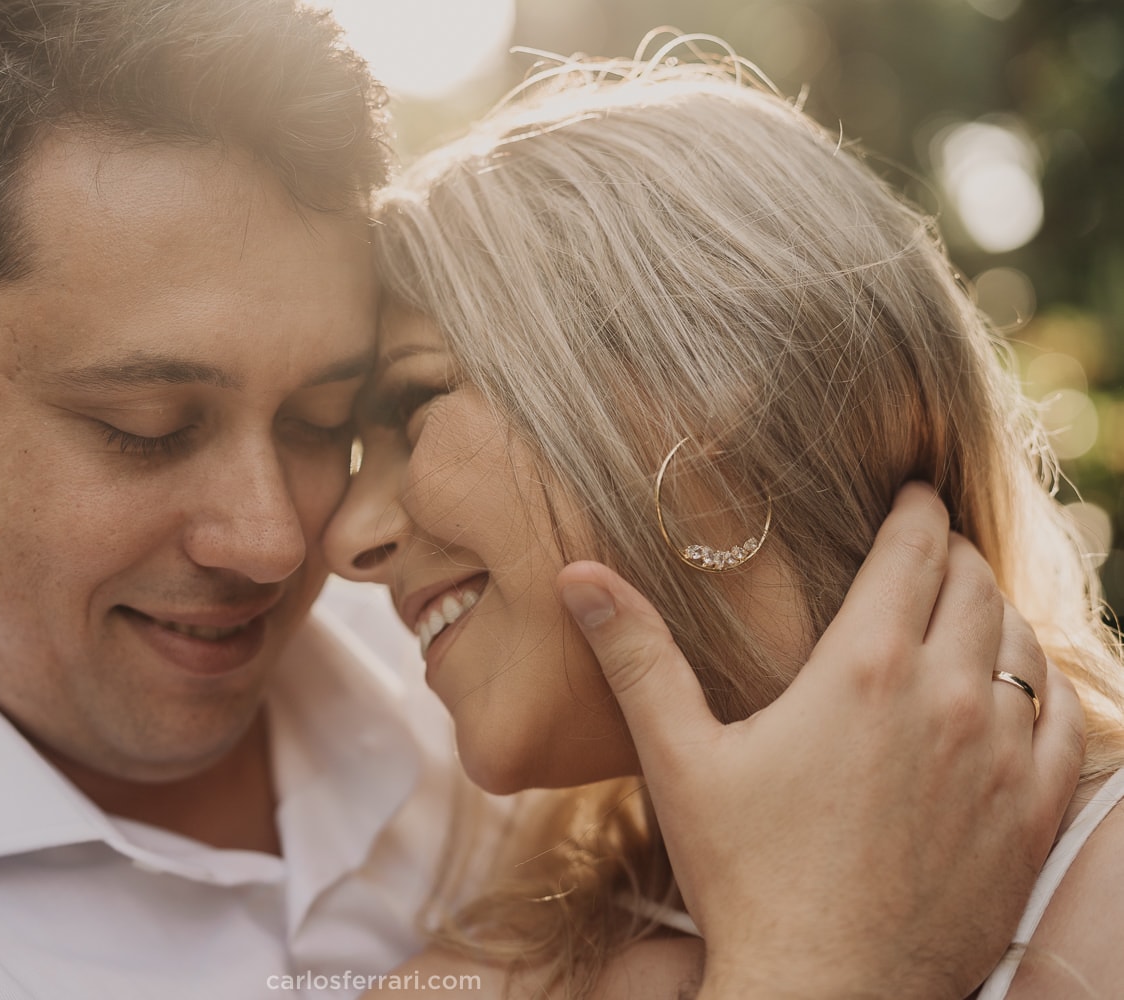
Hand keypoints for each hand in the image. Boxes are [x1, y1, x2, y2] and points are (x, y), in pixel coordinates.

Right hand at [557, 482, 1084, 999]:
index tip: (914, 491)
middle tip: (931, 549)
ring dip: (998, 614)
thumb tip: (578, 576)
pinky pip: (1065, 720)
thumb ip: (635, 656)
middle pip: (976, 587)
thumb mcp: (680, 759)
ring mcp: (1002, 760)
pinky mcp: (1033, 816)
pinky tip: (1016, 691)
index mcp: (865, 671)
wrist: (828, 994)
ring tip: (968, 610)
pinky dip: (1042, 687)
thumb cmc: (746, 877)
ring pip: (1023, 646)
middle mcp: (947, 700)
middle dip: (954, 555)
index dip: (917, 510)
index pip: (913, 553)